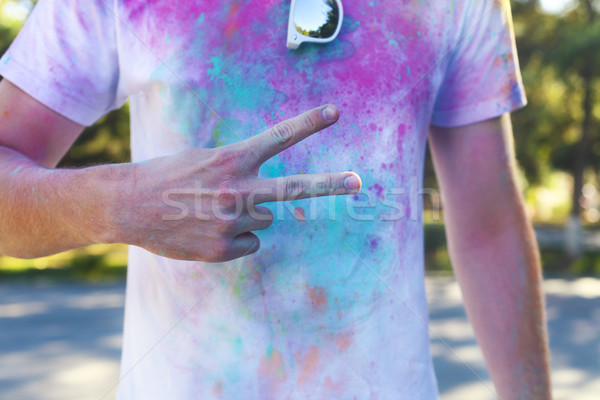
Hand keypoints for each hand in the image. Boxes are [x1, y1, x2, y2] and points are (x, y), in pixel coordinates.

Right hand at [115, 104, 361, 261]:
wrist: (128, 206)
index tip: (335, 112)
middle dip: (329, 184)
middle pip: (294, 188)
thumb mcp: (204, 160)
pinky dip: (235, 239)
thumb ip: (240, 173)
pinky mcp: (223, 249)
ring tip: (210, 210)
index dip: (308, 124)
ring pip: (263, 218)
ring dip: (247, 215)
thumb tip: (270, 206)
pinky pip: (250, 243)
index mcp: (232, 160)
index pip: (278, 138)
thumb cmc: (167, 177)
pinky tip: (207, 230)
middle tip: (358, 181)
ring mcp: (231, 222)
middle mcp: (237, 190)